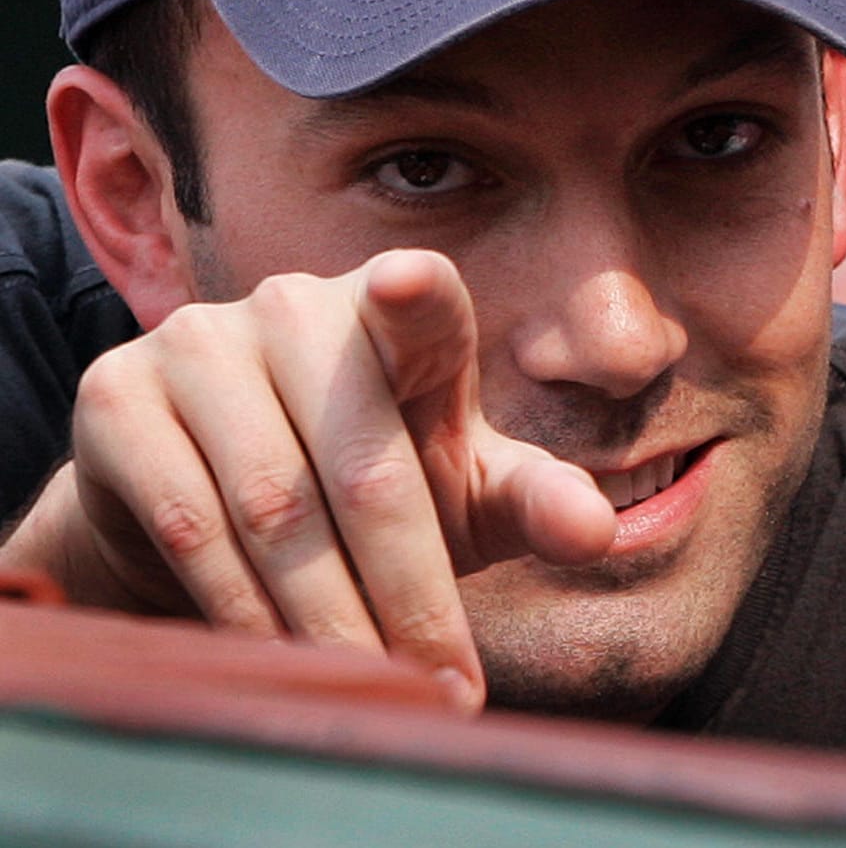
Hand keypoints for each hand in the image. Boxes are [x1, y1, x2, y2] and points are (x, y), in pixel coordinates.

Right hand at [0, 249, 616, 709]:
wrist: (211, 500)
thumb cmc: (369, 485)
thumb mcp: (462, 490)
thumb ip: (534, 498)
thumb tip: (599, 530)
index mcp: (398, 312)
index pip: (422, 301)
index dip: (412, 295)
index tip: (404, 286)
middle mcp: (295, 305)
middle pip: (364, 466)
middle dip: (409, 594)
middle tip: (442, 686)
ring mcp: (199, 341)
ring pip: (275, 508)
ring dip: (328, 619)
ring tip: (377, 689)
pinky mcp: (116, 394)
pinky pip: (187, 522)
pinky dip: (240, 608)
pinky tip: (281, 661)